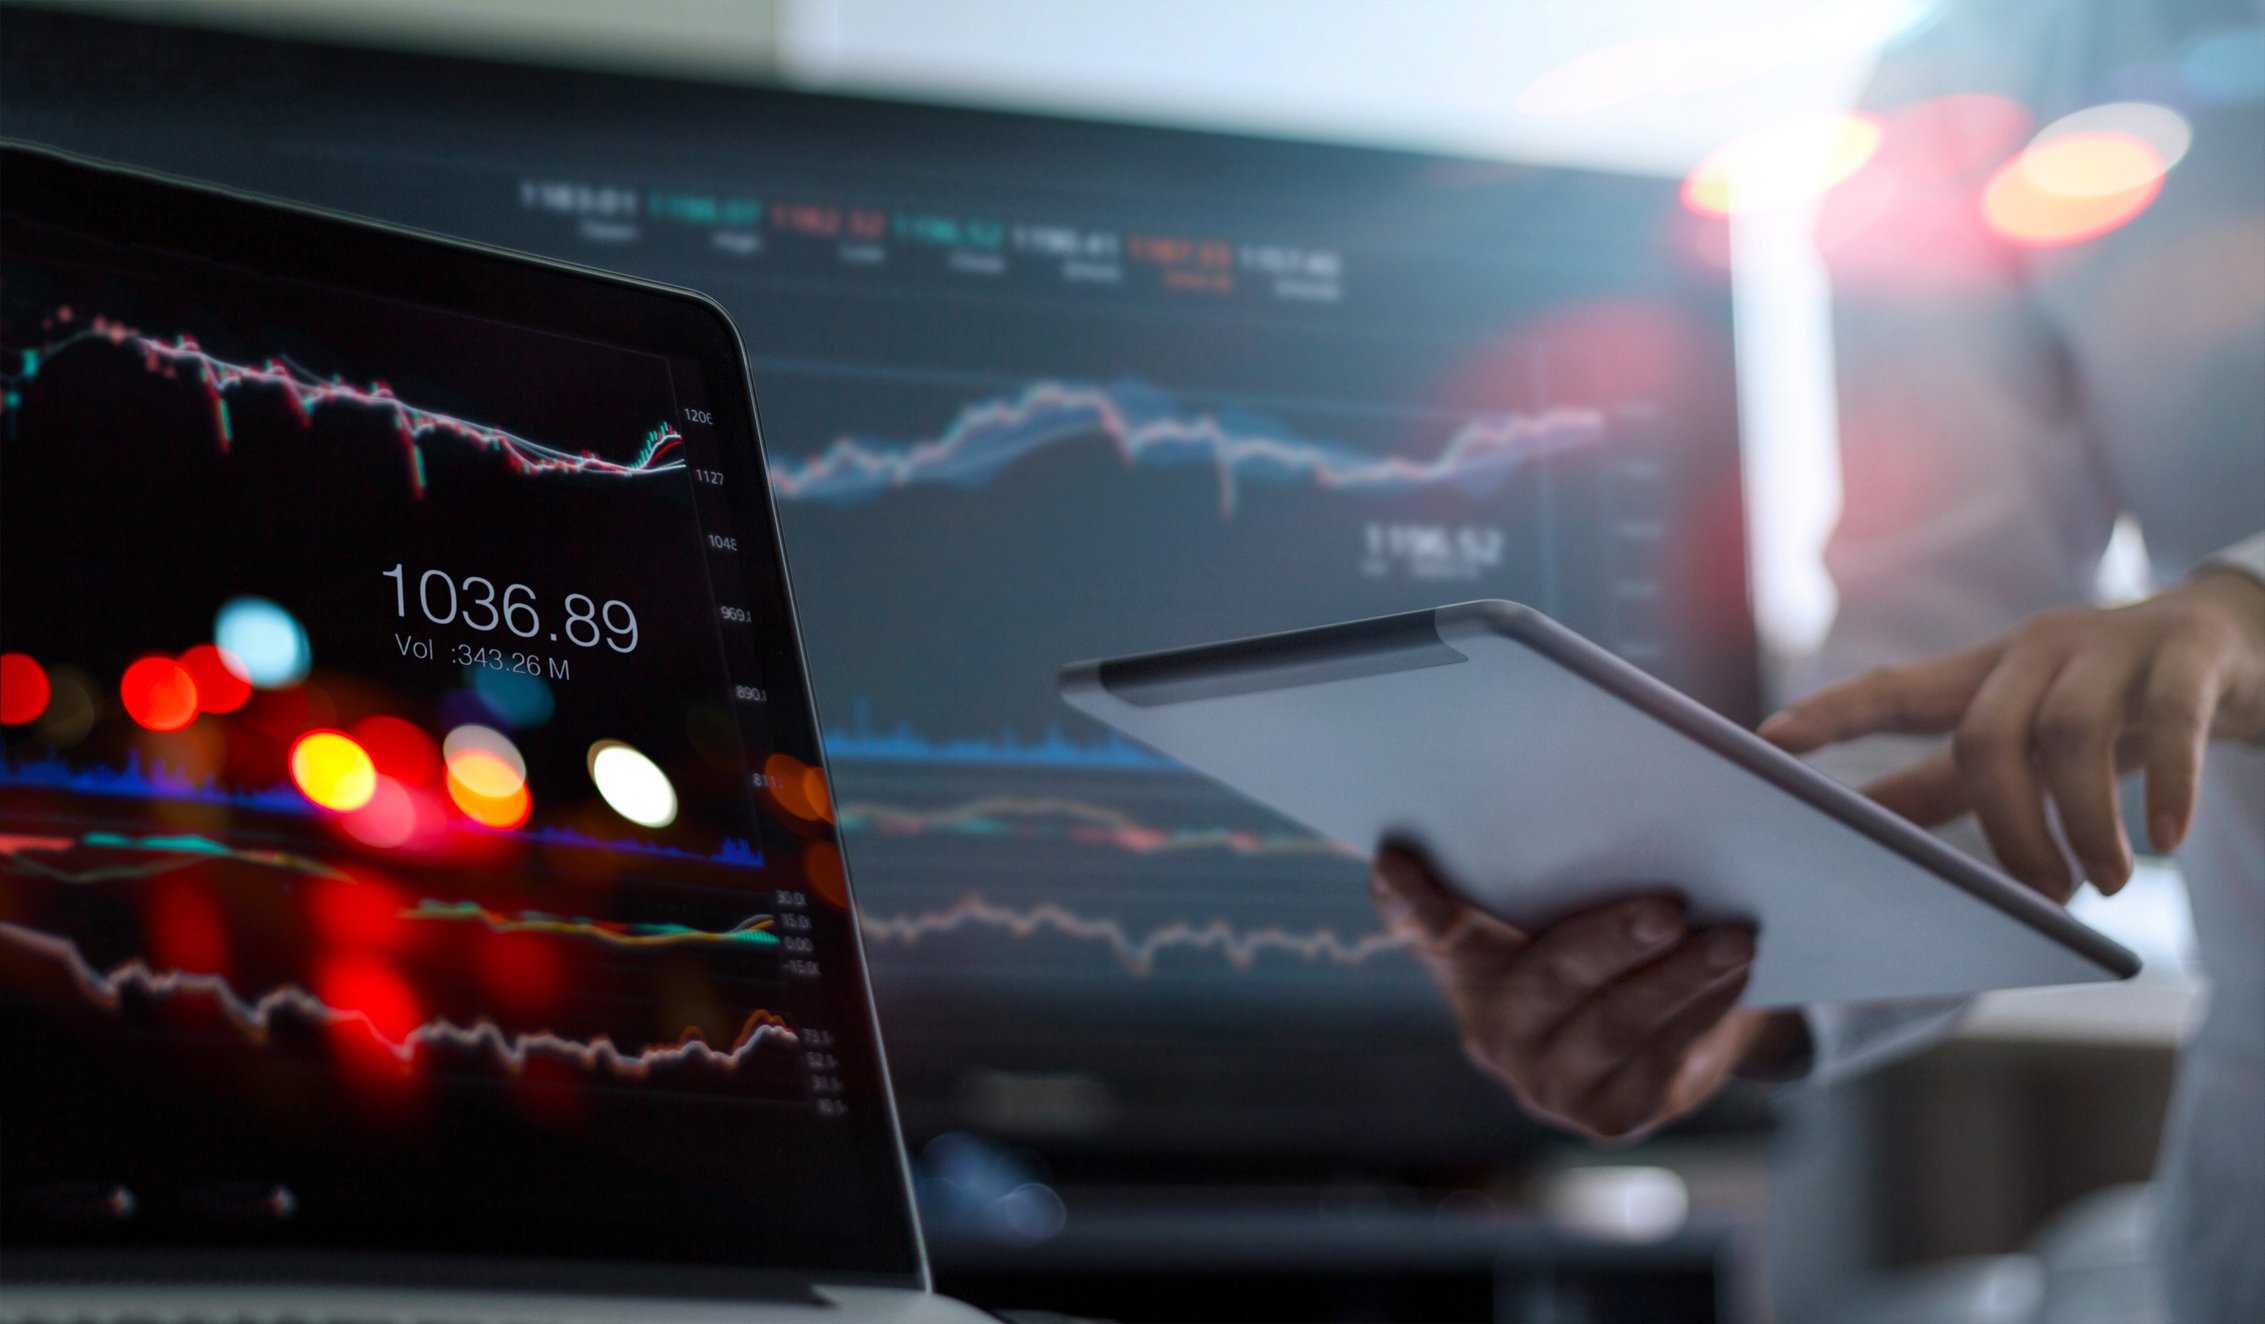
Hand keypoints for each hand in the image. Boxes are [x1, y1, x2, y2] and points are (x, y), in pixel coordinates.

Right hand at [1369, 847, 1803, 1141]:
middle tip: (1668, 908)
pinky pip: (1658, 1059)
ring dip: (1682, 978)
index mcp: (1461, 955)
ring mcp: (1541, 1078)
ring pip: (1616, 1022)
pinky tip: (1733, 977)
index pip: (1413, 920)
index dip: (1406, 897)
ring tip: (1736, 941)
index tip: (1404, 865)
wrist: (1664, 1035)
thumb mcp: (1577, 890)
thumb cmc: (1606, 930)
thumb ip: (1573, 843)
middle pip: (1547, 975)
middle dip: (1610, 940)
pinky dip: (1702, 1012)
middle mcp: (1486, 1023)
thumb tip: (1669, 751)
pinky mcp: (1604, 1116)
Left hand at [1760, 571, 2264, 899]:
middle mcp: (2037, 648)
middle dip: (2004, 828)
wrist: (2244, 642)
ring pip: (2069, 735)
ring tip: (2108, 884)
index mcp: (1986, 673)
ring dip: (2082, 823)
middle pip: (1983, 736)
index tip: (1768, 742)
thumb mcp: (2028, 740)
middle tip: (2041, 895)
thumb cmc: (2112, 705)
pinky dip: (2170, 786)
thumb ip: (1948, 785)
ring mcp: (2112, 644)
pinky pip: (2169, 720)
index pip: (1894, 689)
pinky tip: (2170, 840)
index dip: (1832, 714)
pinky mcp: (2189, 653)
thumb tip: (1862, 844)